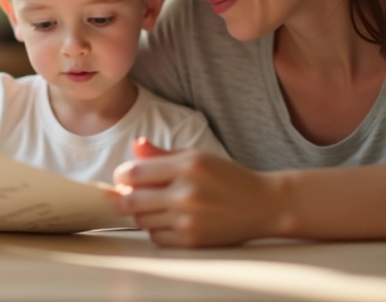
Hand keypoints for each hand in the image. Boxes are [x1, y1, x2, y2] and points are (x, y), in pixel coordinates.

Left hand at [113, 138, 289, 247]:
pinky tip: (168, 220)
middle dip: (123, 198)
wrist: (263, 205)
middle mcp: (186, 193)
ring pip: (142, 220)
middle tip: (126, 194)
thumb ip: (162, 154)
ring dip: (141, 213)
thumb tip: (135, 146)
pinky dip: (156, 229)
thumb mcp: (197, 156)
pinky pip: (157, 237)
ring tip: (153, 205)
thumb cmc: (228, 177)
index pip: (134, 172)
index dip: (121, 175)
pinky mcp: (192, 240)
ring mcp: (188, 219)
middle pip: (131, 200)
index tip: (123, 177)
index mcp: (187, 165)